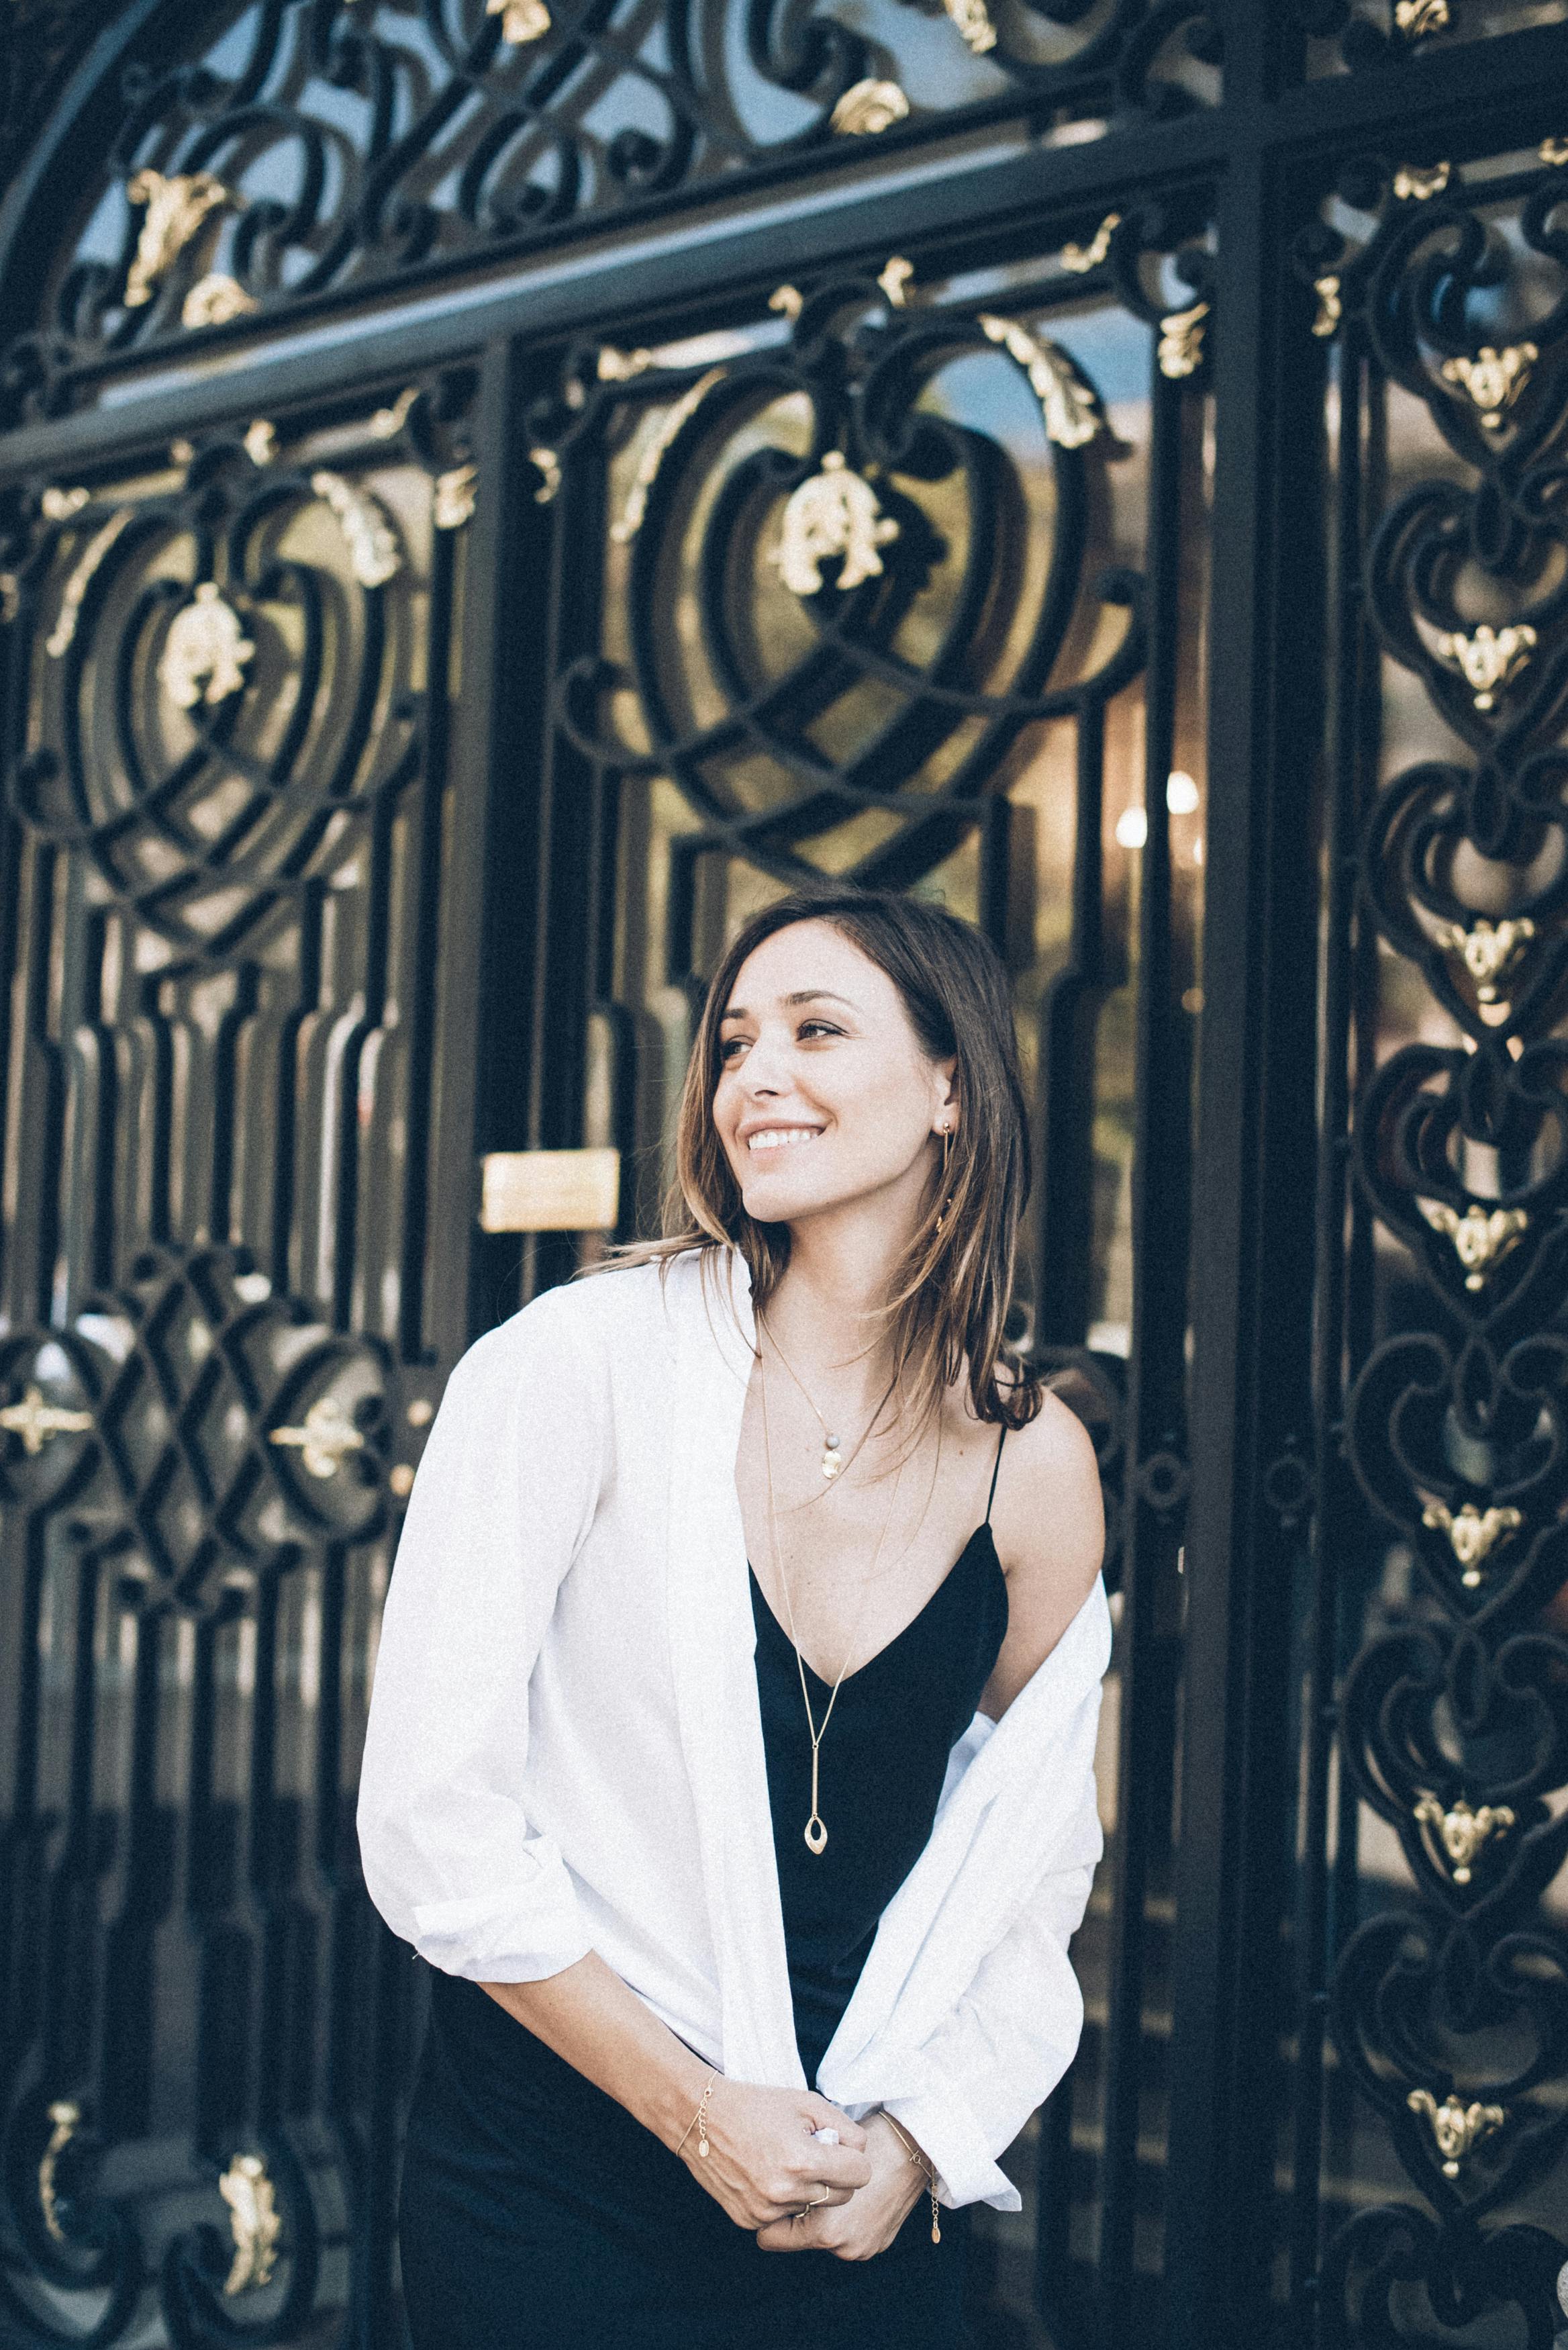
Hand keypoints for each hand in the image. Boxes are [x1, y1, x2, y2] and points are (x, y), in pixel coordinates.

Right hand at [675, 2082, 870, 2230]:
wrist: (701, 2117)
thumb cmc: (756, 2105)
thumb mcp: (806, 2102)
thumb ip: (843, 2127)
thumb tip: (859, 2152)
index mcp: (803, 2160)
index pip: (860, 2175)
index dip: (854, 2158)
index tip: (839, 2147)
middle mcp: (786, 2192)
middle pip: (841, 2197)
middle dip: (835, 2176)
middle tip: (812, 2152)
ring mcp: (766, 2211)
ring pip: (813, 2208)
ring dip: (808, 2189)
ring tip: (785, 2161)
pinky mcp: (750, 2220)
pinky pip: (786, 2216)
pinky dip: (784, 2199)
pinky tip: (767, 2175)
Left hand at [754, 2114, 926, 2260]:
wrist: (912, 2148)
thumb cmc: (862, 2141)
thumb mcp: (815, 2154)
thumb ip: (788, 2181)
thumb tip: (761, 2190)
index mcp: (824, 2230)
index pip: (770, 2238)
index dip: (769, 2211)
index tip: (770, 2189)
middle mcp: (842, 2247)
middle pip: (797, 2237)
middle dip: (796, 2212)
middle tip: (803, 2181)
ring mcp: (862, 2249)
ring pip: (821, 2236)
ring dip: (821, 2216)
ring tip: (829, 2183)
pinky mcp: (877, 2246)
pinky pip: (846, 2236)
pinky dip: (844, 2220)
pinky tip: (850, 2194)